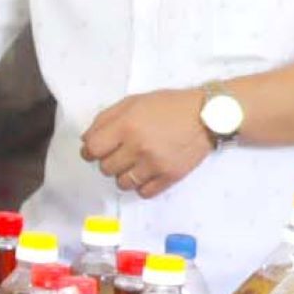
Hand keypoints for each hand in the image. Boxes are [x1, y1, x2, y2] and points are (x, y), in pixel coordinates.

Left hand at [81, 89, 212, 199]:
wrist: (207, 115)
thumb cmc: (169, 106)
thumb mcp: (134, 102)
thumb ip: (106, 119)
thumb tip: (87, 140)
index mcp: (127, 125)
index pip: (92, 150)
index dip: (90, 151)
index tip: (95, 151)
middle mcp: (138, 147)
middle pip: (106, 168)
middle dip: (109, 161)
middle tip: (121, 152)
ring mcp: (155, 164)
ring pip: (123, 183)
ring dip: (124, 174)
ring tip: (136, 162)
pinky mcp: (170, 177)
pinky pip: (144, 192)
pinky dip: (142, 185)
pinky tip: (148, 172)